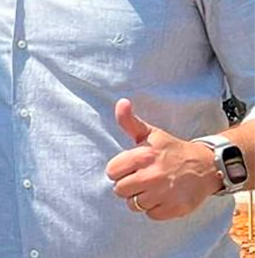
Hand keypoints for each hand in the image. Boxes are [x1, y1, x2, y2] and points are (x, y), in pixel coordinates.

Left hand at [105, 98, 221, 219]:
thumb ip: (129, 121)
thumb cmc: (172, 149)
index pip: (112, 172)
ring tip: (151, 188)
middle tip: (140, 178)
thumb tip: (121, 102)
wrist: (206, 166)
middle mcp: (151, 176)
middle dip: (127, 185)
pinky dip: (155, 209)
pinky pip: (151, 215)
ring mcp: (164, 194)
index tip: (129, 167)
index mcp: (142, 156)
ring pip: (134, 205)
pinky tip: (162, 197)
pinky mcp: (175, 209)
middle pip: (120, 190)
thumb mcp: (150, 132)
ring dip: (140, 198)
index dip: (118, 170)